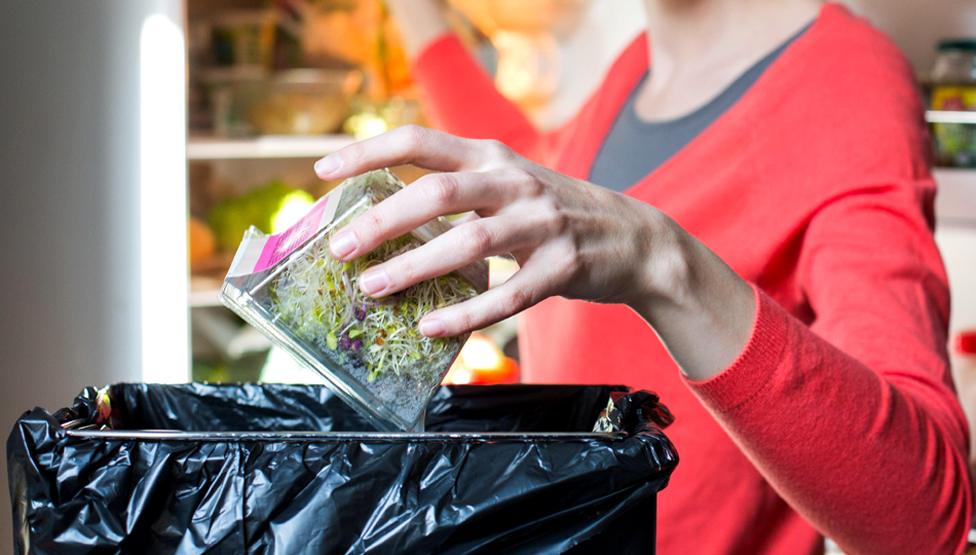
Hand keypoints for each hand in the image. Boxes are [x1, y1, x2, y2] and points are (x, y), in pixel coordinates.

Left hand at [315, 126, 754, 378]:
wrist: (634, 238)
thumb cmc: (553, 214)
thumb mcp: (508, 185)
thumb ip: (458, 191)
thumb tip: (384, 220)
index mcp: (492, 157)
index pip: (420, 141)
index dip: (367, 151)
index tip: (323, 170)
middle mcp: (515, 182)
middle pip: (437, 192)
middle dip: (382, 220)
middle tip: (341, 248)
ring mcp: (542, 223)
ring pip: (469, 243)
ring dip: (414, 267)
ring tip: (372, 288)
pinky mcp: (563, 266)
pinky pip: (508, 296)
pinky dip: (465, 314)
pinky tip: (431, 328)